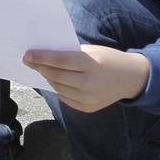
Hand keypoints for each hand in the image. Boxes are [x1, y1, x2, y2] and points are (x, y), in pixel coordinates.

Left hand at [23, 45, 148, 112]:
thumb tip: (45, 56)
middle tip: (28, 61)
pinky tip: (54, 81)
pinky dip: (58, 89)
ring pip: (59, 88)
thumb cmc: (109, 59)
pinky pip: (66, 98)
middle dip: (40, 67)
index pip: (60, 61)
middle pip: (56, 76)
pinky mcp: (88, 108)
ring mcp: (89, 98)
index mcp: (91, 65)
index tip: (28, 54)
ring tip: (41, 69)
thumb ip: (71, 54)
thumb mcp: (93, 50)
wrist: (131, 78)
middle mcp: (90, 83)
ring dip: (47, 78)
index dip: (42, 58)